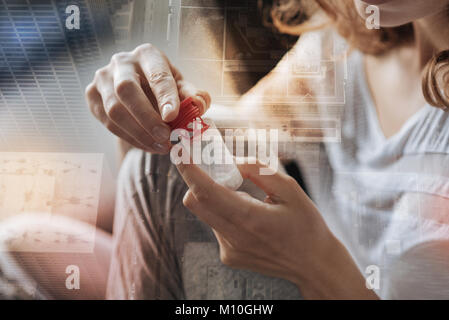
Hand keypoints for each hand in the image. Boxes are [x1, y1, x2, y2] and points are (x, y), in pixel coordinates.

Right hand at [85, 43, 210, 153]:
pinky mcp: (92, 95)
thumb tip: (199, 105)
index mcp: (147, 55)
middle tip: (165, 138)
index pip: (156, 75)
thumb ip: (192, 96)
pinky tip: (147, 146)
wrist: (138, 89)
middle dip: (147, 118)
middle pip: (127, 90)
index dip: (165, 97)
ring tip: (161, 147)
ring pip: (114, 109)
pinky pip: (107, 122)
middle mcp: (121, 62)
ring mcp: (103, 78)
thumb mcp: (181, 88)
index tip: (173, 117)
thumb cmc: (164, 87)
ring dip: (139, 133)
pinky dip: (129, 138)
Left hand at [176, 158, 336, 288]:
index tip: (180, 153)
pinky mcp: (229, 256)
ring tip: (245, 198)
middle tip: (214, 168)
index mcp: (251, 218)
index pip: (207, 192)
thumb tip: (233, 161)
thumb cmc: (306, 225)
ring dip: (214, 198)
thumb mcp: (290, 190)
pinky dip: (224, 213)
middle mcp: (234, 237)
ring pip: (205, 213)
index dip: (190, 171)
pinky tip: (248, 217)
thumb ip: (258, 171)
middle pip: (195, 203)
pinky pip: (215, 226)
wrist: (313, 264)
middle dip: (196, 180)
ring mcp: (229, 249)